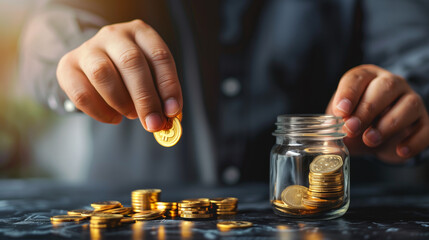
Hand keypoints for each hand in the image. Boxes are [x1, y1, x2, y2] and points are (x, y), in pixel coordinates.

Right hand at [57, 19, 181, 131]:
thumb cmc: (130, 72)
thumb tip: (169, 115)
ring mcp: (88, 48)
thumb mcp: (150, 74)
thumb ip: (160, 92)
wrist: (95, 64)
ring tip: (130, 115)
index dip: (168, 85)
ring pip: (102, 73)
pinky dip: (100, 112)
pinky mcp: (67, 66)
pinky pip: (81, 93)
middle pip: (131, 62)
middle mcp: (113, 35)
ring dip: (121, 102)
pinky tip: (113, 118)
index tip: (172, 111)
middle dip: (145, 98)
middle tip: (153, 123)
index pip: (159, 56)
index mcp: (140, 32)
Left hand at [326, 64, 428, 162]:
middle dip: (367, 109)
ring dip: (389, 124)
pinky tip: (400, 150)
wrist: (375, 138)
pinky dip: (414, 141)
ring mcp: (411, 100)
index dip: (349, 93)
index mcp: (366, 78)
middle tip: (352, 128)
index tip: (341, 111)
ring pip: (409, 104)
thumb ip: (335, 127)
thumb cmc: (355, 123)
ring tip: (370, 140)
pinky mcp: (424, 121)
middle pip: (385, 87)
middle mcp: (392, 84)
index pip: (358, 78)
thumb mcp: (341, 122)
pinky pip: (425, 128)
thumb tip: (330, 138)